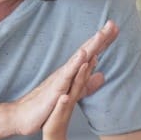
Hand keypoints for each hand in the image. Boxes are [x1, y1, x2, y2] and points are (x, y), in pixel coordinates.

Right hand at [12, 20, 115, 135]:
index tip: (116, 28)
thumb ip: (87, 84)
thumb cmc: (46, 104)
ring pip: (77, 61)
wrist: (24, 116)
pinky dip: (74, 65)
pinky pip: (66, 76)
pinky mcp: (55, 89)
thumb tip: (101, 75)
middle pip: (86, 52)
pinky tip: (82, 56)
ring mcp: (60, 79)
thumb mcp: (73, 94)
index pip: (90, 54)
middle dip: (99, 38)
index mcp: (72, 73)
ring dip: (89, 47)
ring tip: (100, 35)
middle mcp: (67, 72)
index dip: (104, 42)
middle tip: (112, 23)